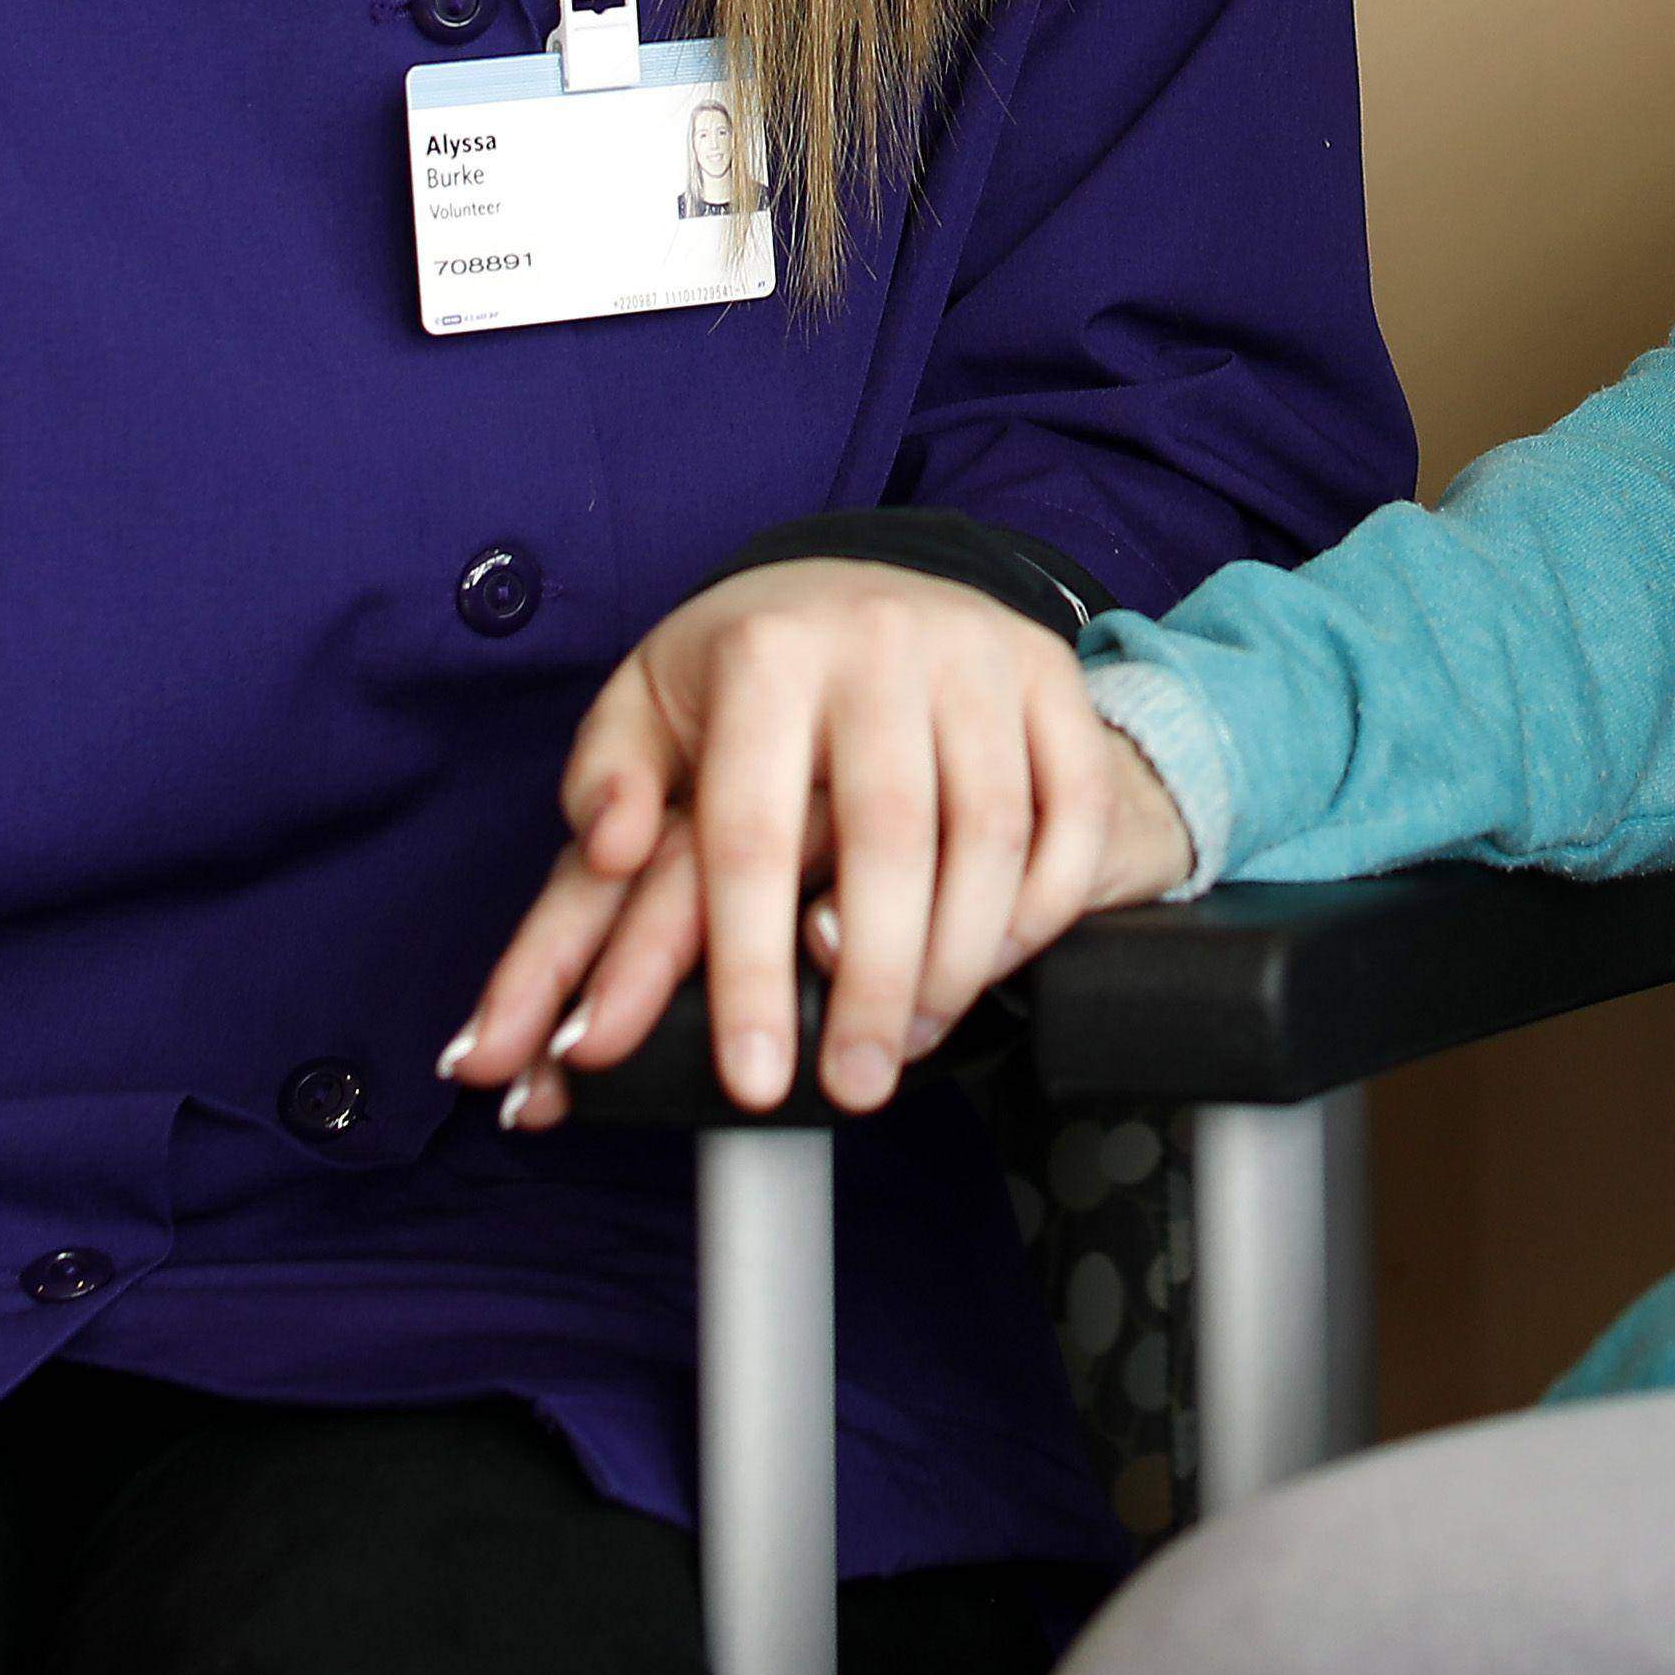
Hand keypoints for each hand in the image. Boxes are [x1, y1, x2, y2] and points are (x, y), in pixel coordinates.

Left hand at [447, 563, 1195, 1120]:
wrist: (856, 586)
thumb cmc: (739, 679)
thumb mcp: (644, 711)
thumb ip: (603, 785)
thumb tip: (613, 850)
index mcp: (765, 651)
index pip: (752, 831)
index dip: (750, 970)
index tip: (751, 1081)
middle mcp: (880, 638)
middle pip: (887, 841)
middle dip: (872, 989)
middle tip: (854, 1089)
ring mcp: (978, 652)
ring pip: (989, 836)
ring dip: (958, 964)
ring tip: (910, 1043)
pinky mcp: (1051, 674)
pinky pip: (1071, 810)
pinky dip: (1042, 905)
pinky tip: (990, 966)